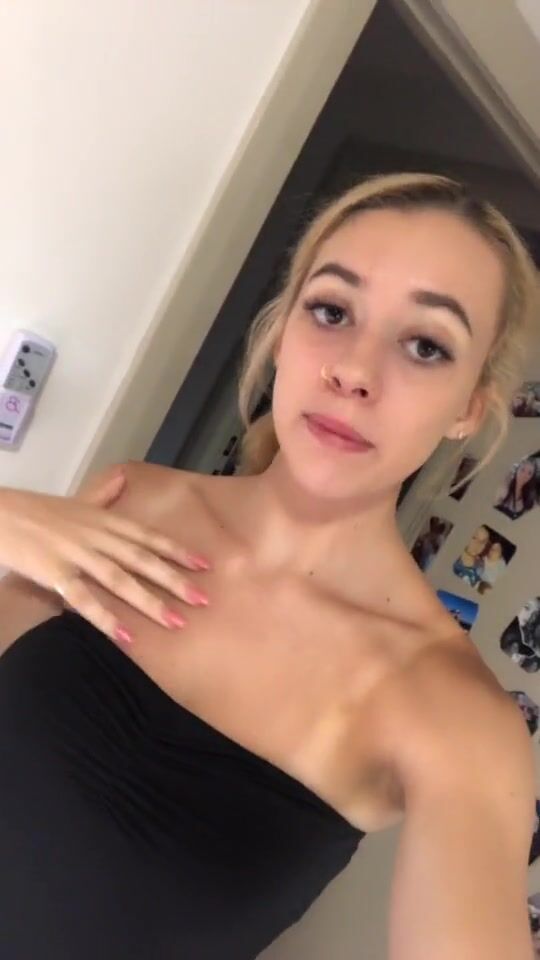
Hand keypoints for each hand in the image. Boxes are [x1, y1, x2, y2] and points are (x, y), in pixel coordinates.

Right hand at [0, 464, 210, 643]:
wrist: (0, 513)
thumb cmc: (39, 510)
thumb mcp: (77, 500)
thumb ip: (104, 495)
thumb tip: (125, 478)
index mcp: (105, 520)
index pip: (148, 536)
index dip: (177, 551)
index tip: (205, 565)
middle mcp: (97, 536)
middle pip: (142, 560)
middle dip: (174, 580)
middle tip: (203, 600)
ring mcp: (77, 554)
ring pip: (119, 580)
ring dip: (149, 602)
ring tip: (176, 622)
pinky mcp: (55, 573)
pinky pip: (84, 599)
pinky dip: (105, 618)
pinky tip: (125, 636)